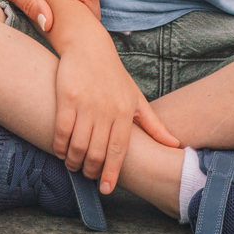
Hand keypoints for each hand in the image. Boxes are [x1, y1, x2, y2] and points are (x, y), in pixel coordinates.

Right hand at [52, 30, 180, 195]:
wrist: (88, 45)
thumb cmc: (113, 75)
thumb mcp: (136, 98)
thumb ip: (153, 125)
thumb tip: (175, 146)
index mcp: (125, 112)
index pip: (119, 151)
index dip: (112, 173)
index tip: (106, 189)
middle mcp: (106, 109)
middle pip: (97, 152)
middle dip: (91, 170)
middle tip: (87, 175)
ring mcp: (86, 103)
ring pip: (78, 145)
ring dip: (73, 161)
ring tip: (73, 164)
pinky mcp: (67, 97)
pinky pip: (62, 130)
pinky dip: (59, 145)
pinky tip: (60, 150)